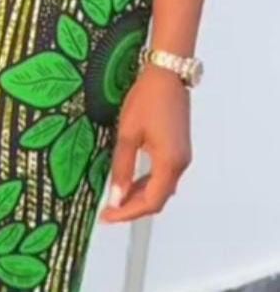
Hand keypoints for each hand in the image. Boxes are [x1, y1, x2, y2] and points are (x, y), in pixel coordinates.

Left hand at [100, 64, 191, 223]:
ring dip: (140, 196)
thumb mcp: (128, 134)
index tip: (108, 217)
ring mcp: (182, 157)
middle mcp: (180, 164)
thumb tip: (116, 196)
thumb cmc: (148, 99)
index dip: (128, 213)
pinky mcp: (179, 149)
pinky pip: (164, 175)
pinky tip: (132, 180)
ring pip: (161, 188)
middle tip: (109, 211)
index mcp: (170, 163)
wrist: (167, 74)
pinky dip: (148, 182)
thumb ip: (122, 168)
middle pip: (158, 199)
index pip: (150, 202)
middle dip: (133, 208)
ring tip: (117, 198)